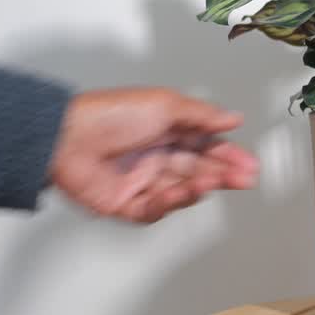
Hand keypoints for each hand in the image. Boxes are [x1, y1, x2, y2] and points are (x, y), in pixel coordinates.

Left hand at [49, 88, 258, 222]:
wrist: (66, 138)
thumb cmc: (109, 115)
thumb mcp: (165, 105)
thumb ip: (203, 116)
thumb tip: (233, 118)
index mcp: (165, 131)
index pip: (205, 146)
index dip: (228, 155)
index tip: (248, 163)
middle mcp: (154, 156)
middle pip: (198, 169)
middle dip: (224, 174)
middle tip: (245, 178)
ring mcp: (140, 181)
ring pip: (180, 190)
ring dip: (201, 186)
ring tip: (213, 181)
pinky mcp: (125, 204)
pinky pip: (155, 209)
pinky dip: (171, 202)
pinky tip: (183, 192)